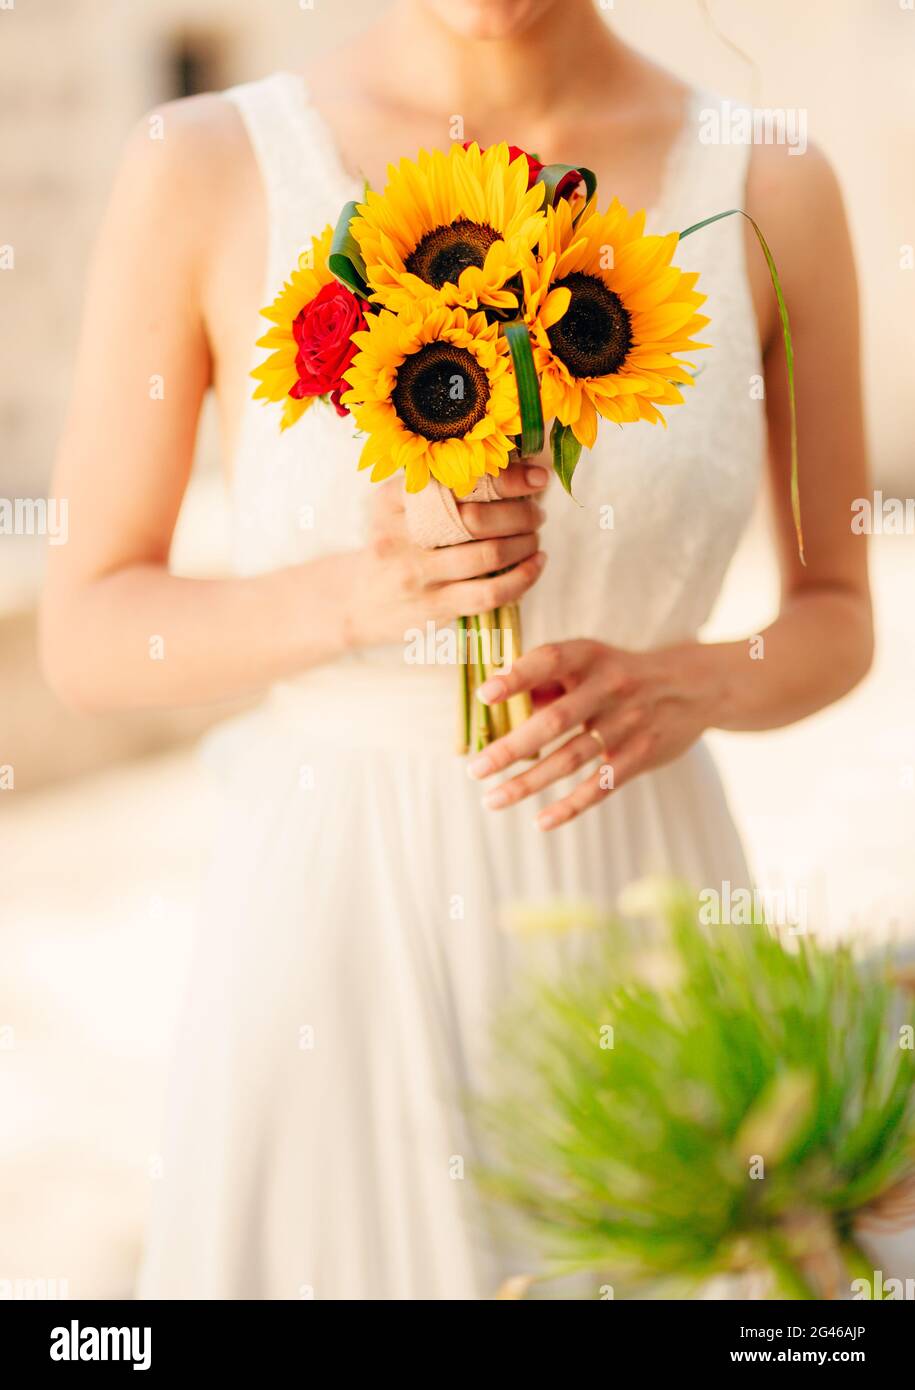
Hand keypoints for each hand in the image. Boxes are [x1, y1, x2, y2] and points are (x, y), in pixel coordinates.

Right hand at [345, 459, 549, 648]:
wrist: (357, 602)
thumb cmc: (393, 545)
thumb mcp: (397, 508)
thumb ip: (439, 487)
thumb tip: (516, 467)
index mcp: (391, 498)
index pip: (457, 479)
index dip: (507, 477)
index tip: (537, 477)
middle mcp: (399, 534)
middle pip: (476, 517)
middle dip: (521, 512)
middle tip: (537, 512)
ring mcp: (416, 573)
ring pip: (488, 554)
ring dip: (525, 544)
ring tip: (535, 538)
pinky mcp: (433, 606)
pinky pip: (490, 593)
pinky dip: (522, 578)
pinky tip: (535, 565)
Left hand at [466, 638, 724, 829]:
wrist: (694, 687)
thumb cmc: (619, 674)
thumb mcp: (590, 662)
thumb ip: (548, 681)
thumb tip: (498, 708)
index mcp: (591, 656)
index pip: (549, 660)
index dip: (516, 676)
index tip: (484, 695)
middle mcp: (611, 687)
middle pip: (554, 720)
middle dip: (510, 747)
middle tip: (474, 769)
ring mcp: (628, 723)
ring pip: (571, 759)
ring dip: (528, 783)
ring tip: (492, 799)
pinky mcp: (641, 754)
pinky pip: (601, 786)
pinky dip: (570, 805)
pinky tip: (540, 821)